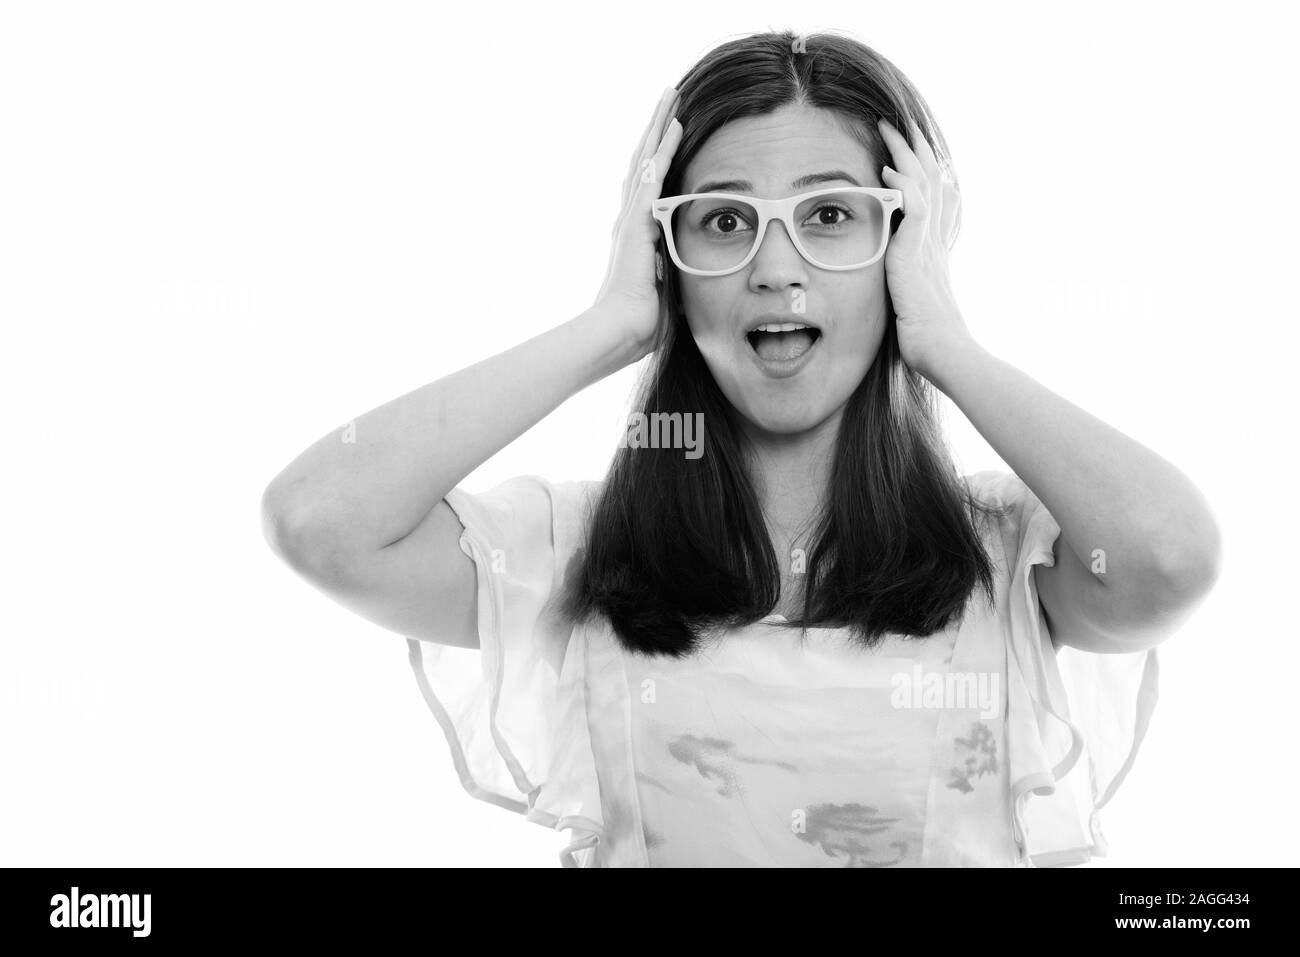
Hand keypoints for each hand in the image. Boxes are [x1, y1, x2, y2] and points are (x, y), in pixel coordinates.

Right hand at [592, 85, 682, 361]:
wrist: (618, 332)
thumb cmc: (639, 322)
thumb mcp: (662, 290)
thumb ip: (670, 272)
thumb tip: (688, 273)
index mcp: (636, 234)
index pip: (648, 185)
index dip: (658, 156)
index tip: (669, 130)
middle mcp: (629, 219)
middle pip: (643, 162)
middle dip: (656, 129)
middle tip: (669, 96)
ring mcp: (630, 219)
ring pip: (645, 161)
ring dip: (658, 128)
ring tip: (670, 97)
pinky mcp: (636, 223)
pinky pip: (652, 179)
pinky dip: (663, 152)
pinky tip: (674, 127)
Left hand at [877, 116, 976, 380]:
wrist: (942, 352)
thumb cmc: (926, 337)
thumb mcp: (913, 299)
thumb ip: (905, 278)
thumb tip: (894, 272)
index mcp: (933, 247)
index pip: (932, 196)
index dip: (922, 169)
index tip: (909, 148)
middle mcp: (934, 239)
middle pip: (929, 179)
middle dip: (912, 148)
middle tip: (895, 122)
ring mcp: (928, 244)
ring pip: (922, 184)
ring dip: (905, 152)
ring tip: (887, 128)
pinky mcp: (917, 254)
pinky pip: (914, 208)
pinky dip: (902, 184)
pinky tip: (887, 169)